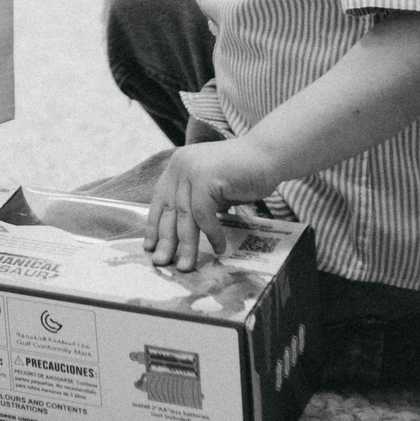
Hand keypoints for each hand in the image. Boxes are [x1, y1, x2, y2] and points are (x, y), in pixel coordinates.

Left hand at [144, 136, 278, 270]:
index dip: (154, 224)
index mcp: (177, 166)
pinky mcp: (206, 178)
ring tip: (186, 266)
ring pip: (185, 216)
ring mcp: (192, 170)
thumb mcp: (212, 188)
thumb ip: (196, 203)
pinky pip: (204, 215)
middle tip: (161, 263)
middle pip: (169, 210)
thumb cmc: (243, 175)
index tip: (150, 246)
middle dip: (165, 240)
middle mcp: (180, 165)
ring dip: (187, 245)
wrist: (269, 155)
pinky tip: (219, 248)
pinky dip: (212, 234)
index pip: (160, 200)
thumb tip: (182, 235)